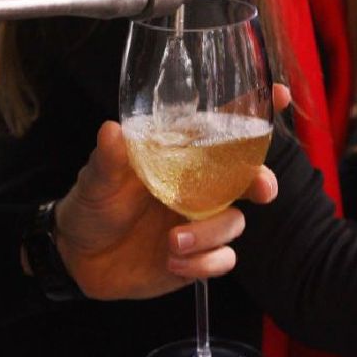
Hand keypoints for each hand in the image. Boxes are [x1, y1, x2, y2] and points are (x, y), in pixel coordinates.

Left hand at [52, 121, 275, 299]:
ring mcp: (201, 222)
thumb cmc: (91, 205)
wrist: (78, 258)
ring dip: (211, 234)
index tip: (278, 93)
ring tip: (173, 242)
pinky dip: (203, 263)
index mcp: (180, 157)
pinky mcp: (199, 257)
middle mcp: (199, 187)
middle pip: (248, 176)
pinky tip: (173, 262)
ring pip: (235, 222)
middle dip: (262, 181)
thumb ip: (108, 158)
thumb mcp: (96, 179)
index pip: (222, 127)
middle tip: (263, 188)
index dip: (253, 110)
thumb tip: (113, 130)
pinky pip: (223, 259)